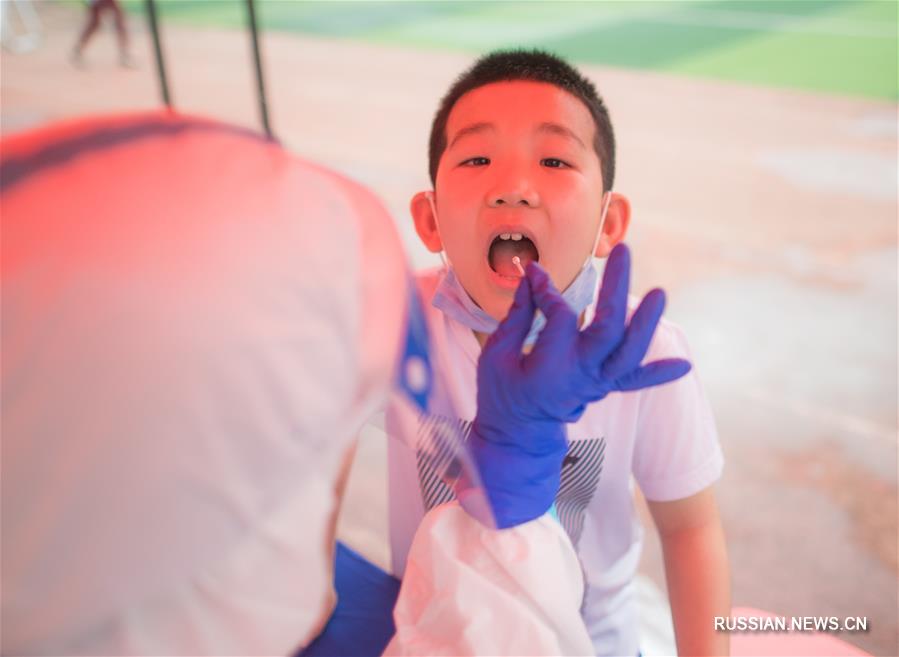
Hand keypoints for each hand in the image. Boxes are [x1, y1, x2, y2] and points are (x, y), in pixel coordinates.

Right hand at [468, 243, 690, 528]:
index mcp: (550, 366)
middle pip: (608, 328)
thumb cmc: (501, 393)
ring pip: (629, 353)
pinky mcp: (604, 387)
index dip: (548, 290)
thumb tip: (532, 277)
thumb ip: (518, 315)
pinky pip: (634, 380)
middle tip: (621, 250)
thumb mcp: (497, 354)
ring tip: (659, 292)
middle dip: (616, 287)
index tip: (535, 274)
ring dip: (646, 323)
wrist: (517, 436)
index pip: (560, 315)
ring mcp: (596, 383)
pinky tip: (684, 365)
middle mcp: (580, 374)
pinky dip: (659, 374)